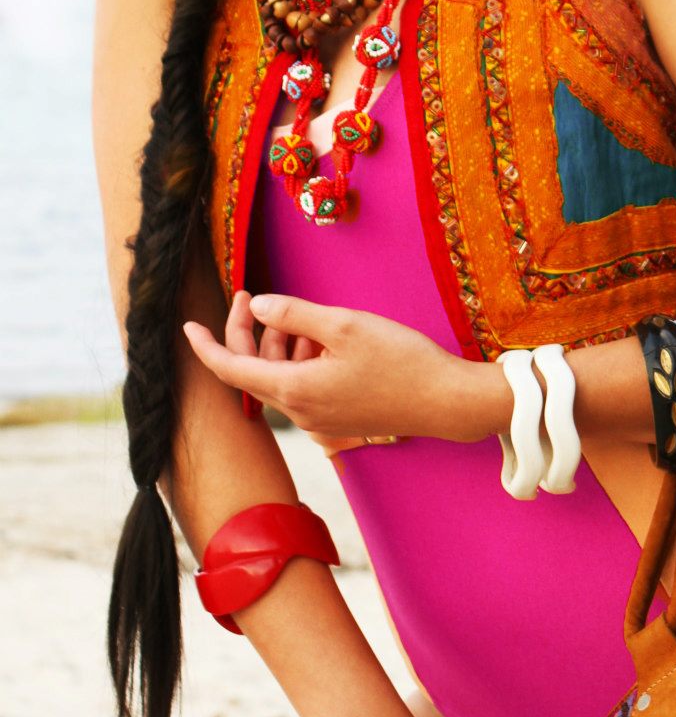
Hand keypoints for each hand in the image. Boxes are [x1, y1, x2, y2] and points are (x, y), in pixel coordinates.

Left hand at [182, 290, 509, 450]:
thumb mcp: (344, 326)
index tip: (188, 325)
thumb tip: (258, 307)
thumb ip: (294, 314)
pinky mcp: (338, 420)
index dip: (205, 345)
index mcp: (294, 389)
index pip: (229, 369)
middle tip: (249, 296)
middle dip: (244, 333)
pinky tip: (320, 340)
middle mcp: (300, 412)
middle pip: (252, 372)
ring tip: (298, 315)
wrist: (447, 403)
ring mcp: (319, 420)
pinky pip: (302, 389)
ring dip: (278, 346)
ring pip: (279, 379)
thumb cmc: (401, 362)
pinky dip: (300, 361)